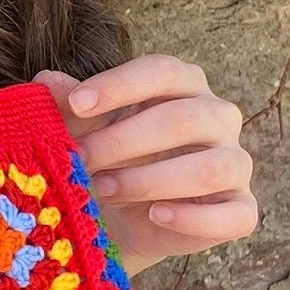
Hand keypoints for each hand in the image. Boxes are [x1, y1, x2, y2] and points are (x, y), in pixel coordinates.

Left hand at [35, 54, 257, 272]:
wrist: (117, 219)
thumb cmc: (104, 157)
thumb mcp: (80, 128)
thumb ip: (67, 104)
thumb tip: (48, 83)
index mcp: (184, 85)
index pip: (162, 71)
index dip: (119, 85)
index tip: (76, 104)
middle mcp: (218, 117)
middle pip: (184, 119)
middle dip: (124, 141)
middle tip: (80, 161)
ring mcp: (235, 163)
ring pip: (212, 167)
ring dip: (151, 180)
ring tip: (103, 190)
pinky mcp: (241, 209)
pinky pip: (236, 214)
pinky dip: (195, 218)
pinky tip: (156, 215)